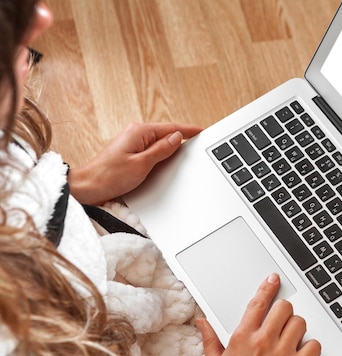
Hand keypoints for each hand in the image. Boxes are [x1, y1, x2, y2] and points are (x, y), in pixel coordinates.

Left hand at [68, 122, 201, 204]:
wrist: (87, 187)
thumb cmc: (109, 177)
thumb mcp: (142, 164)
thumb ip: (162, 150)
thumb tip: (177, 138)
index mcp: (139, 132)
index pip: (171, 128)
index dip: (188, 131)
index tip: (201, 131)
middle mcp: (135, 133)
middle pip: (165, 134)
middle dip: (181, 138)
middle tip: (198, 143)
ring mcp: (132, 143)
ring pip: (159, 143)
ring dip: (171, 147)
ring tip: (185, 152)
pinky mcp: (130, 153)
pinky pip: (151, 150)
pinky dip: (162, 154)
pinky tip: (167, 160)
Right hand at [198, 274, 320, 355]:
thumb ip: (210, 339)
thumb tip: (201, 321)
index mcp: (243, 337)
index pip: (259, 302)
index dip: (268, 287)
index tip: (274, 279)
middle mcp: (263, 342)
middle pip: (284, 308)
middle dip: (285, 311)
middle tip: (283, 320)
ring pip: (300, 323)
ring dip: (298, 328)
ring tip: (292, 338)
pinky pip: (314, 347)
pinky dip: (312, 348)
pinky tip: (304, 353)